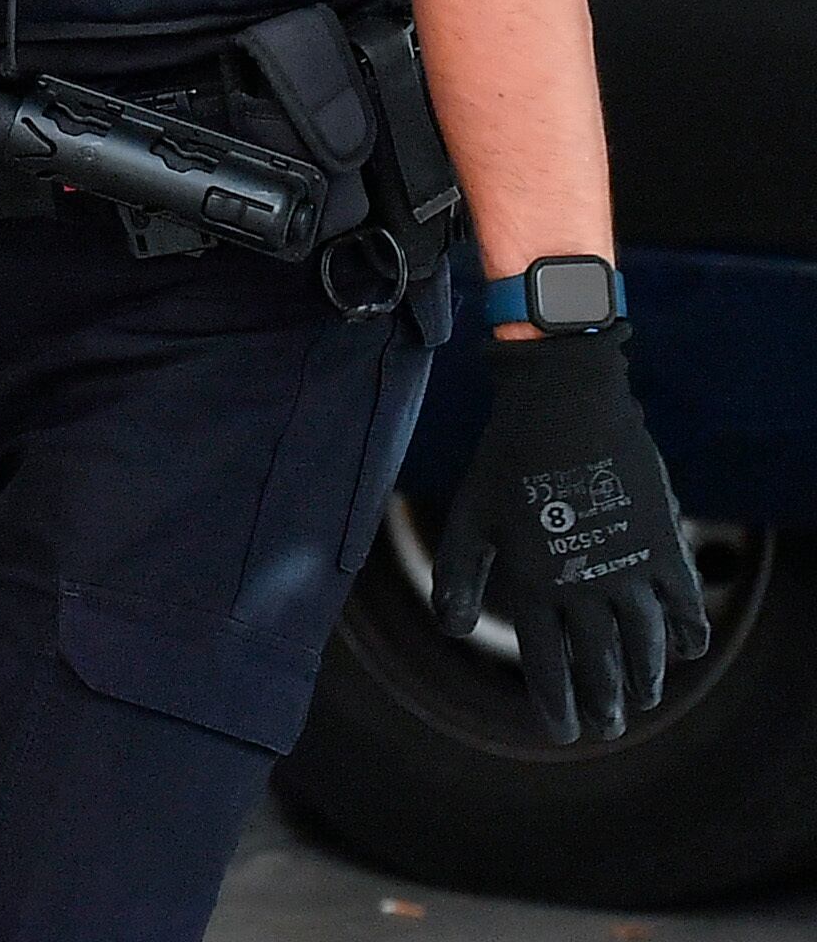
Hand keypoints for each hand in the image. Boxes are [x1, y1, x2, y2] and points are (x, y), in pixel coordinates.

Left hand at [429, 326, 712, 741]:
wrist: (566, 403)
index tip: (562, 732)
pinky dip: (687, 632)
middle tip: (606, 730)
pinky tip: (685, 651)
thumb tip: (449, 630)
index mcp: (534, 581)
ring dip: (644, 677)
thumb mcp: (470, 515)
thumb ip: (456, 574)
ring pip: (644, 644)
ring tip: (642, 699)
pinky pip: (685, 603)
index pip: (547, 663)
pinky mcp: (665, 544)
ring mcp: (630, 567)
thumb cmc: (508, 460)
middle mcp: (585, 584)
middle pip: (599, 664)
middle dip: (603, 704)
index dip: (556, 703)